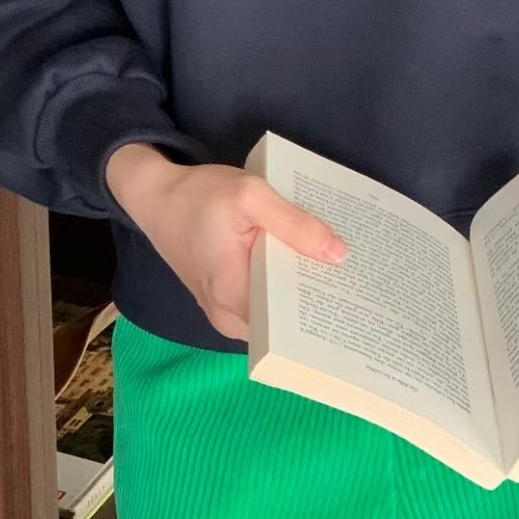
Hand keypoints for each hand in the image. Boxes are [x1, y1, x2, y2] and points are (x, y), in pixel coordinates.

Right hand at [105, 143, 347, 341]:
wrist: (156, 198)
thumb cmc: (199, 196)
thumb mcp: (249, 195)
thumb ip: (293, 223)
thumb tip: (338, 254)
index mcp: (235, 298)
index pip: (292, 322)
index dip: (327, 308)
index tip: (361, 296)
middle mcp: (230, 319)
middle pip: (288, 322)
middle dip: (322, 302)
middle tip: (362, 282)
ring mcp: (227, 315)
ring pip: (279, 315)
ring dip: (305, 293)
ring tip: (344, 274)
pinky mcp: (228, 302)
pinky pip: (267, 304)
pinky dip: (287, 287)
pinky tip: (311, 268)